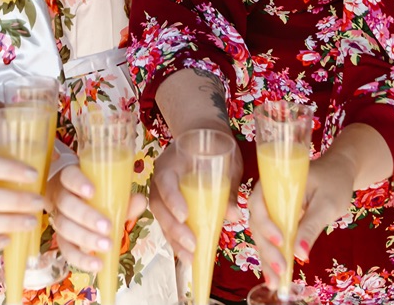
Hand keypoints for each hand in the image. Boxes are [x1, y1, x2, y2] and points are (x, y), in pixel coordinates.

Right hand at [46, 163, 146, 273]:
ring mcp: (59, 218)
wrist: (78, 201)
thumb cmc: (96, 191)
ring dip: (86, 238)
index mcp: (70, 178)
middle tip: (107, 226)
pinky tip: (96, 265)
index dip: (78, 183)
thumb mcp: (108, 188)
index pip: (69, 176)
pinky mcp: (61, 238)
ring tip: (107, 245)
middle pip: (67, 205)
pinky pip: (67, 250)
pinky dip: (81, 259)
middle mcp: (61, 197)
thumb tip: (140, 201)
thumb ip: (124, 195)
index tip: (92, 191)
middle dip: (87, 217)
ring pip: (65, 228)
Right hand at [148, 129, 241, 255]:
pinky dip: (176, 239)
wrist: (203, 135)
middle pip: (159, 206)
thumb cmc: (216, 146)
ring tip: (191, 258)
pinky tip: (188, 254)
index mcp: (171, 162)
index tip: (185, 216)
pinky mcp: (168, 204)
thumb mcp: (226, 162)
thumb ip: (228, 187)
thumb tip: (234, 215)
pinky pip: (167, 223)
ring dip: (175, 239)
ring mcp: (161, 192)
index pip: (165, 181)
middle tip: (192, 245)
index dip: (173, 199)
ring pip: (161, 218)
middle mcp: (161, 178)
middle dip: (174, 229)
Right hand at [246, 148, 353, 291]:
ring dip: (267, 258)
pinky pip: (271, 241)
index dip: (266, 224)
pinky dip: (272, 259)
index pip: (259, 202)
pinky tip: (275, 277)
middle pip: (258, 223)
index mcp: (274, 182)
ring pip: (262, 236)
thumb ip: (312, 225)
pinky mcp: (278, 222)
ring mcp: (271, 210)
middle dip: (268, 248)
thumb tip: (300, 254)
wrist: (337, 174)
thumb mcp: (326, 203)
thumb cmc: (333, 182)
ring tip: (275, 282)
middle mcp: (267, 196)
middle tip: (282, 269)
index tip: (281, 240)